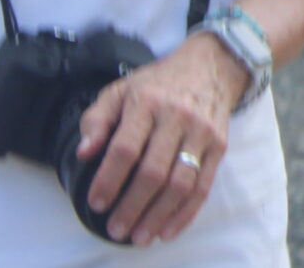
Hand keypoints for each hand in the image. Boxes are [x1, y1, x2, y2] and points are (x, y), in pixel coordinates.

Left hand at [73, 35, 241, 244]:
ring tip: (139, 237)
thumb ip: (97, 120)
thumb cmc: (158, 83)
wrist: (210, 65)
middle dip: (132, 206)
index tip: (96, 202)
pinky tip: (167, 230)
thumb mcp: (120, 90)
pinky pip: (203, 186)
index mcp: (147, 102)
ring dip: (158, 216)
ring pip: (180, 183)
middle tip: (116, 229)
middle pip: (153, 171)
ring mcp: (201, 132)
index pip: (125, 148)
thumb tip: (84, 153)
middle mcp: (177, 117)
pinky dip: (185, 214)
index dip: (109, 179)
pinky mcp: (219, 146)